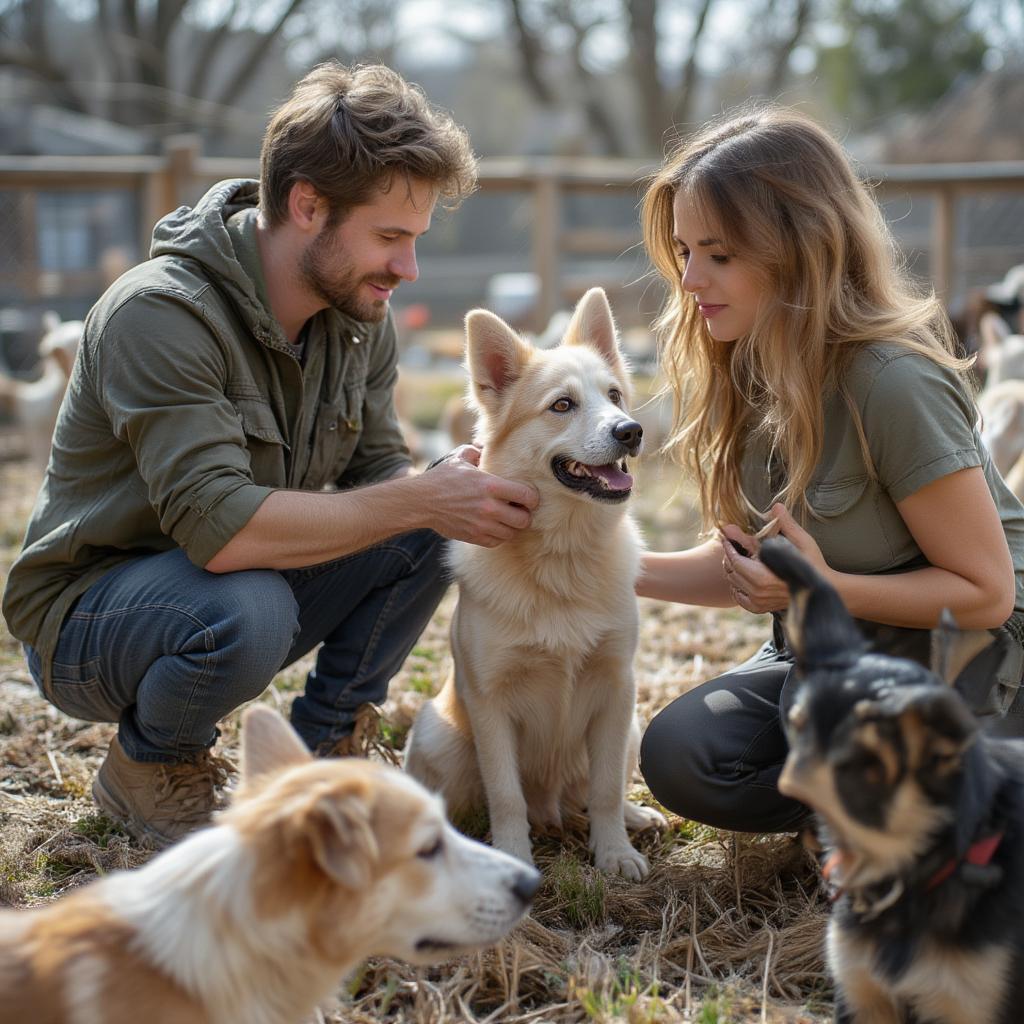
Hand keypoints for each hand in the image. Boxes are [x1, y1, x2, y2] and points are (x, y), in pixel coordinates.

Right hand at [422, 445, 538, 546]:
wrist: (421, 501)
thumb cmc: (441, 478)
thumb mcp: (460, 458)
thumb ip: (477, 451)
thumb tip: (486, 446)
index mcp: (490, 485)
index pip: (527, 496)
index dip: (532, 498)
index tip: (528, 497)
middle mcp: (489, 507)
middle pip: (524, 520)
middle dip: (525, 515)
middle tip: (519, 510)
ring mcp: (482, 525)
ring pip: (512, 533)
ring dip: (512, 527)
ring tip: (507, 519)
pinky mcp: (474, 536)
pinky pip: (497, 542)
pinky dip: (499, 536)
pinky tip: (494, 526)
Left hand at [719, 503, 829, 612]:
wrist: (824, 591)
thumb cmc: (814, 564)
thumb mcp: (801, 542)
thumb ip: (785, 524)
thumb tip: (776, 506)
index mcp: (763, 575)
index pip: (735, 558)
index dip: (729, 544)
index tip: (726, 534)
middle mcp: (758, 590)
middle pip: (731, 570)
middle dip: (730, 556)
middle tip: (734, 544)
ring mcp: (758, 601)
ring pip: (733, 583)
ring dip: (734, 570)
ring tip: (741, 558)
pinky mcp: (760, 608)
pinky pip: (739, 598)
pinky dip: (737, 587)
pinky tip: (744, 577)